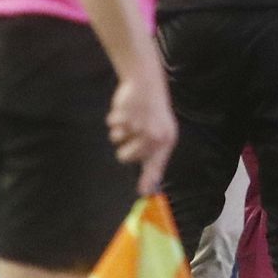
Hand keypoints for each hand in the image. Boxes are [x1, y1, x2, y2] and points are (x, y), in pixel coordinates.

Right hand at [107, 68, 176, 195]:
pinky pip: (112, 125)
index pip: (156, 165)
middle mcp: (153, 134)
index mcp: (165, 140)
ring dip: (120, 131)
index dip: (149, 179)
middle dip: (125, 149)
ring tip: (131, 120)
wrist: (148, 85)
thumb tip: (146, 190)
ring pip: (117, 139)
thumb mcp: (161, 136)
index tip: (143, 192)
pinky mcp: (125, 114)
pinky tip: (126, 110)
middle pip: (126, 156)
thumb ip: (153, 164)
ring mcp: (138, 124)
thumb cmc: (154, 116)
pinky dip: (115, 119)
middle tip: (132, 136)